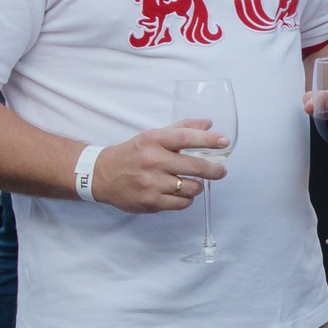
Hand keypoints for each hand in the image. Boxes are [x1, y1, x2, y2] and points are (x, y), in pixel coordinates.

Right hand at [90, 121, 230, 211]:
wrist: (103, 175)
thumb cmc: (133, 154)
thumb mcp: (153, 136)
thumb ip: (182, 129)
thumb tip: (209, 124)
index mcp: (154, 140)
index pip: (186, 138)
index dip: (208, 140)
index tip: (224, 141)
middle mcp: (153, 161)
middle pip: (194, 166)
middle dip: (214, 170)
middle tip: (221, 171)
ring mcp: (151, 183)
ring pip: (191, 188)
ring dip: (198, 186)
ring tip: (193, 182)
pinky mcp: (150, 202)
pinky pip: (181, 203)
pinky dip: (186, 199)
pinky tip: (181, 192)